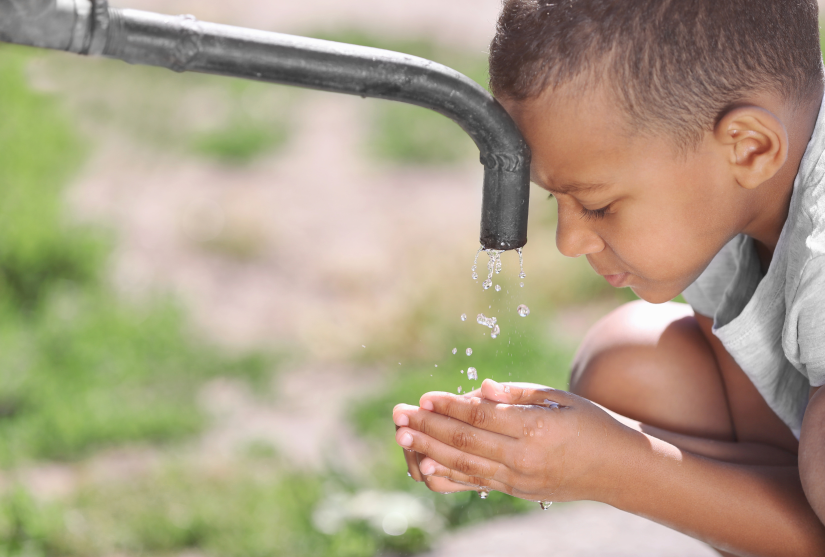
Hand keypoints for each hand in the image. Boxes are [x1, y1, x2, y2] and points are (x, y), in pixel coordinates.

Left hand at [392, 379, 639, 502]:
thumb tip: (480, 388)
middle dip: (429, 427)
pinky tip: (426, 466)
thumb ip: (517, 394)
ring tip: (403, 437)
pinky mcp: (517, 491)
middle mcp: (524, 457)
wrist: (618, 469)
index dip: (449, 406)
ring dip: (430, 449)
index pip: (481, 417)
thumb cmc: (589, 422)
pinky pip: (476, 483)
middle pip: (466, 441)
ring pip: (465, 464)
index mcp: (535, 428)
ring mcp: (519, 479)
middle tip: (400, 416)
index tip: (424, 397)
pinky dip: (449, 475)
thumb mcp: (559, 398)